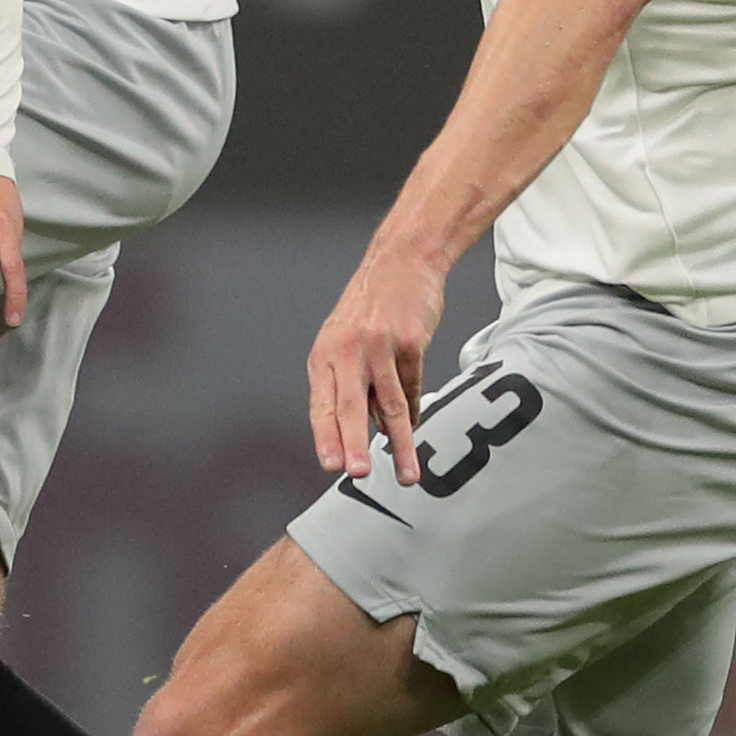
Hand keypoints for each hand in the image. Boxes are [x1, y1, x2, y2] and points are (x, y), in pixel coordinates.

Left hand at [308, 243, 448, 481]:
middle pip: (350, 406)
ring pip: (390, 405)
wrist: (402, 261)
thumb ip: (347, 383)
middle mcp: (348, 350)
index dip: (326, 436)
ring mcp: (381, 345)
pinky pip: (413, 386)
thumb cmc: (370, 306)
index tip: (330, 466)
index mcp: (325, 354)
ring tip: (406, 473)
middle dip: (354, 444)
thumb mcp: (344, 340)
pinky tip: (413, 430)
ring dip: (398, 443)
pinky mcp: (411, 341)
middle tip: (358, 474)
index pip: (321, 404)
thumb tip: (363, 430)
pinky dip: (414, 412)